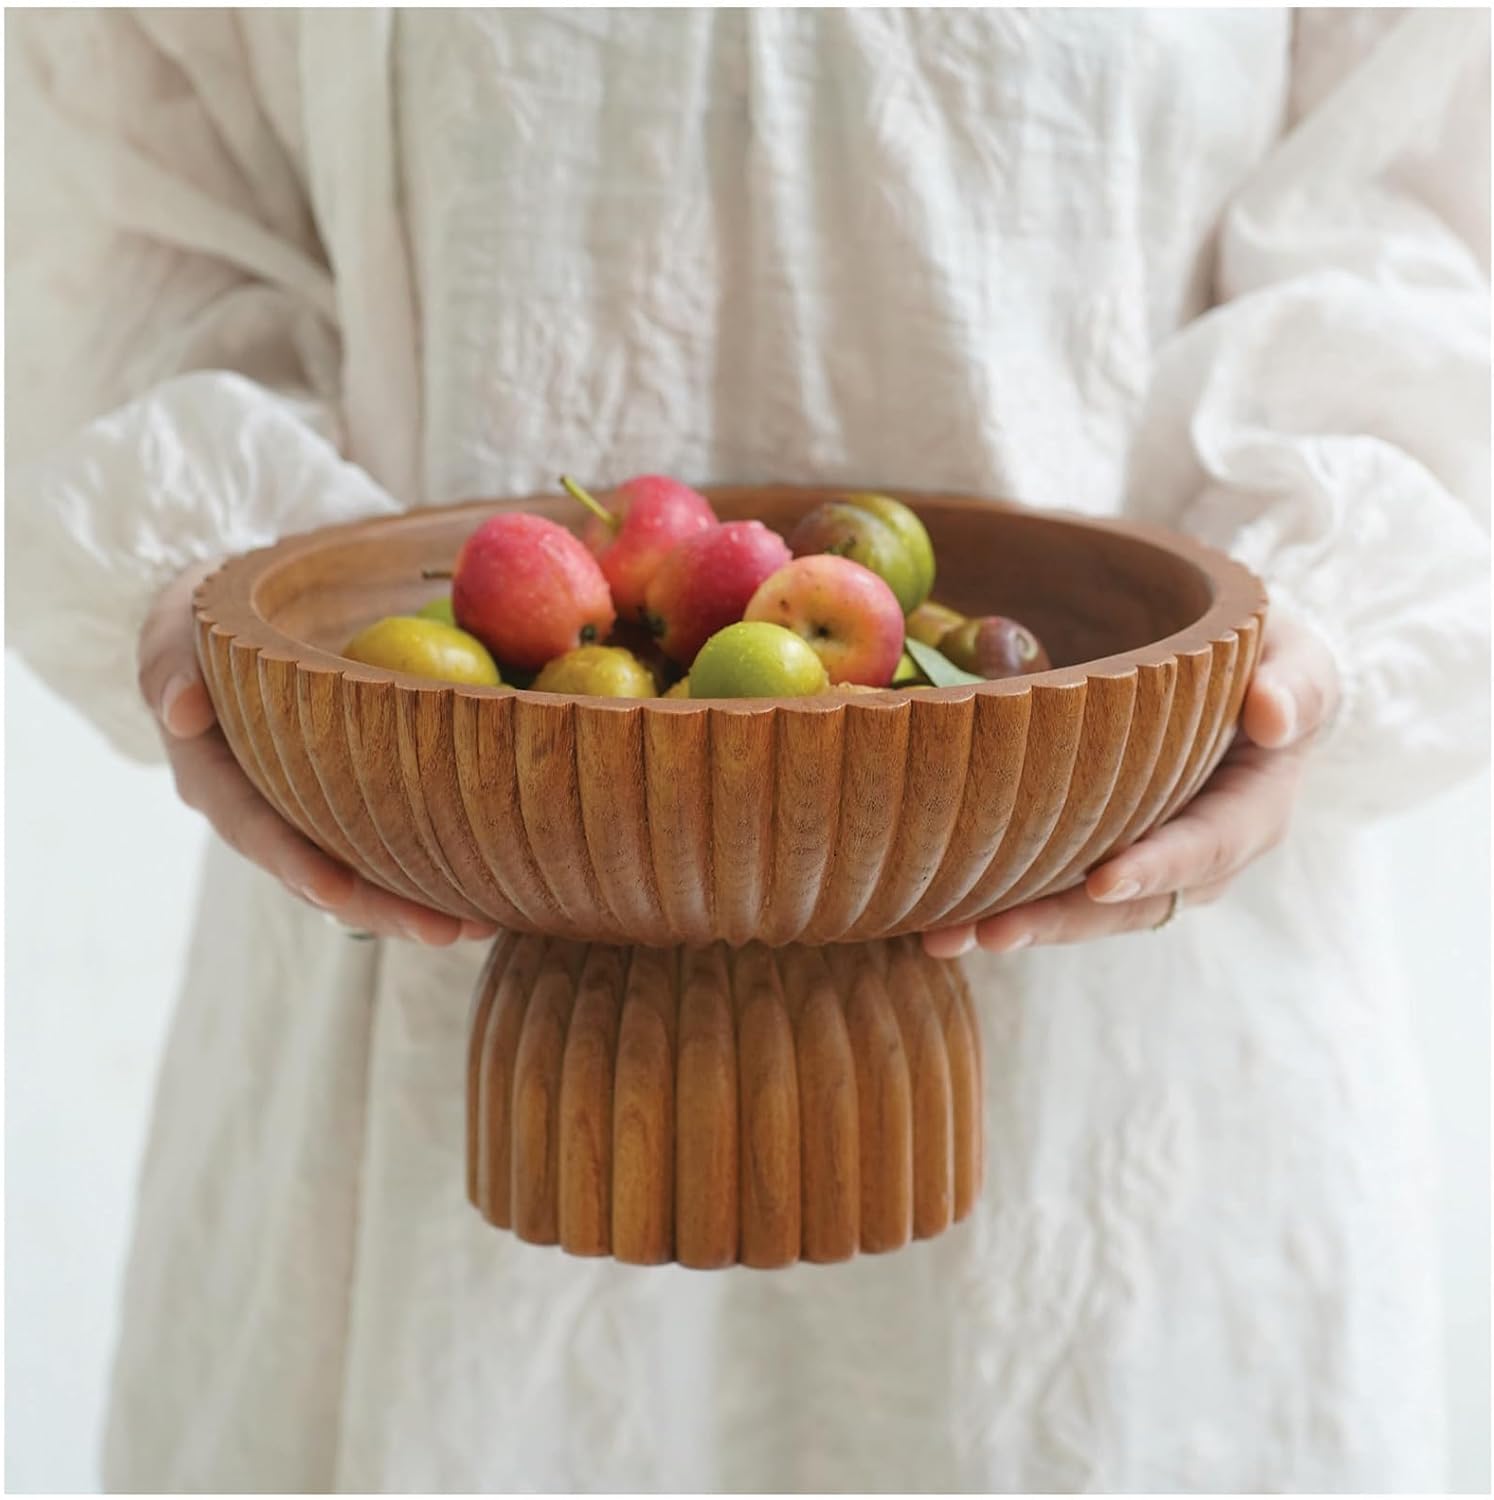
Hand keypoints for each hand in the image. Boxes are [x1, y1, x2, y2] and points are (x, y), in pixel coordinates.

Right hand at [139, 562, 496, 944]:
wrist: (230, 631)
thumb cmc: (205, 624)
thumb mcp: (175, 632)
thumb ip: (170, 666)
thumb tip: (180, 711)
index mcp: (216, 781)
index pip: (256, 830)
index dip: (294, 863)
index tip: (334, 892)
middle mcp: (262, 815)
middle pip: (321, 877)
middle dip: (381, 909)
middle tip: (444, 932)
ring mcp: (306, 818)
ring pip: (359, 880)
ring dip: (415, 908)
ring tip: (480, 929)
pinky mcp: (345, 809)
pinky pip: (385, 849)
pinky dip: (428, 873)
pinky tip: (485, 894)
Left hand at [922, 612, 1338, 957]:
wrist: (1219, 666)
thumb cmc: (1259, 653)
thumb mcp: (1295, 652)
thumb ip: (1298, 679)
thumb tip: (1273, 716)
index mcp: (1251, 809)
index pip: (1211, 845)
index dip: (1160, 866)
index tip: (1104, 879)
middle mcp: (1194, 852)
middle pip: (1129, 902)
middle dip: (1060, 920)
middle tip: (992, 931)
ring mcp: (1139, 859)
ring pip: (1078, 909)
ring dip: (1015, 925)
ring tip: (943, 937)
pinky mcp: (1090, 851)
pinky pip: (1047, 885)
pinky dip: (992, 900)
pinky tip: (930, 916)